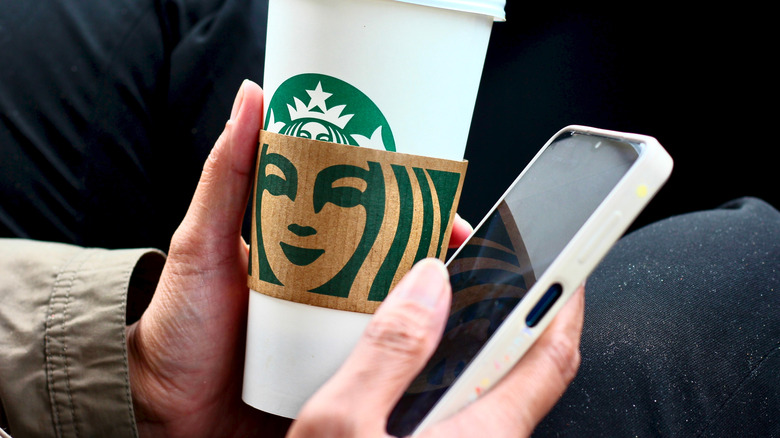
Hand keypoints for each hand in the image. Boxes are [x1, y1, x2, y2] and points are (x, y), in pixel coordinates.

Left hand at [125, 80, 473, 437]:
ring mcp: (334, 331)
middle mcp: (326, 286)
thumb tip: (253, 97)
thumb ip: (227, 175)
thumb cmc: (180, 324)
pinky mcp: (338, 375)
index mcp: (303, 246)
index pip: (364, 211)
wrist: (169, 410)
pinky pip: (385, 359)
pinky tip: (432, 342)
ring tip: (459, 289)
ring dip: (428, 299)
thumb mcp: (202, 242)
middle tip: (458, 237)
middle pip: (391, 258)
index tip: (439, 186)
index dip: (407, 195)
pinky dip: (411, 350)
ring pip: (397, 308)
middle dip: (430, 245)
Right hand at [288, 262, 584, 437]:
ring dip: (465, 338)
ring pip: (483, 385)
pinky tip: (398, 362)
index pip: (552, 352)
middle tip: (473, 263)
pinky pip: (455, 407)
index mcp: (484, 430)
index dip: (566, 297)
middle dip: (505, 306)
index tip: (569, 255)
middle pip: (519, 363)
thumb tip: (427, 284)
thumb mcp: (344, 427)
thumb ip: (389, 351)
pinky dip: (438, 371)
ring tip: (427, 300)